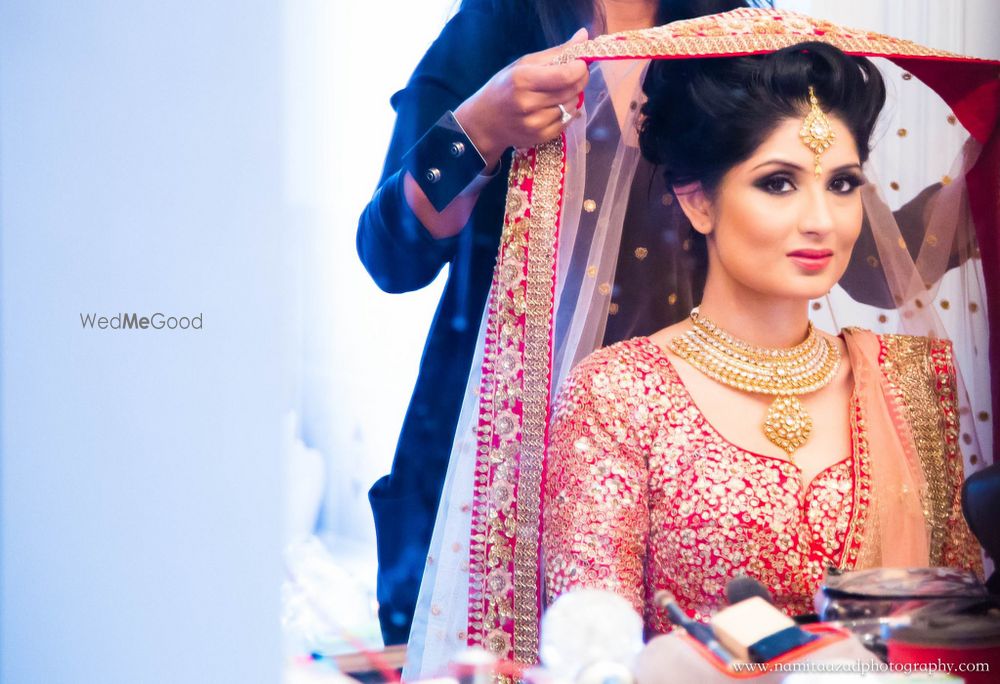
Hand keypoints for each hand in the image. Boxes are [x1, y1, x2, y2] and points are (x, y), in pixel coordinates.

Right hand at [455, 28, 589, 167]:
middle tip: (576, 74)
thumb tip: (584, 35)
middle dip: (580, 79)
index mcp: (523, 80)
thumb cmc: (503, 88)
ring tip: (560, 91)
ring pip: (572, 106)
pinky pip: (567, 122)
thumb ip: (556, 52)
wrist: (485, 122)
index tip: (581, 62)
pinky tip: (556, 107)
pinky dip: (568, 112)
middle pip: (572, 90)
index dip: (580, 68)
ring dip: (573, 96)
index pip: (565, 75)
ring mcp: (535, 123)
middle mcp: (529, 103)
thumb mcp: (523, 64)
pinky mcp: (540, 137)